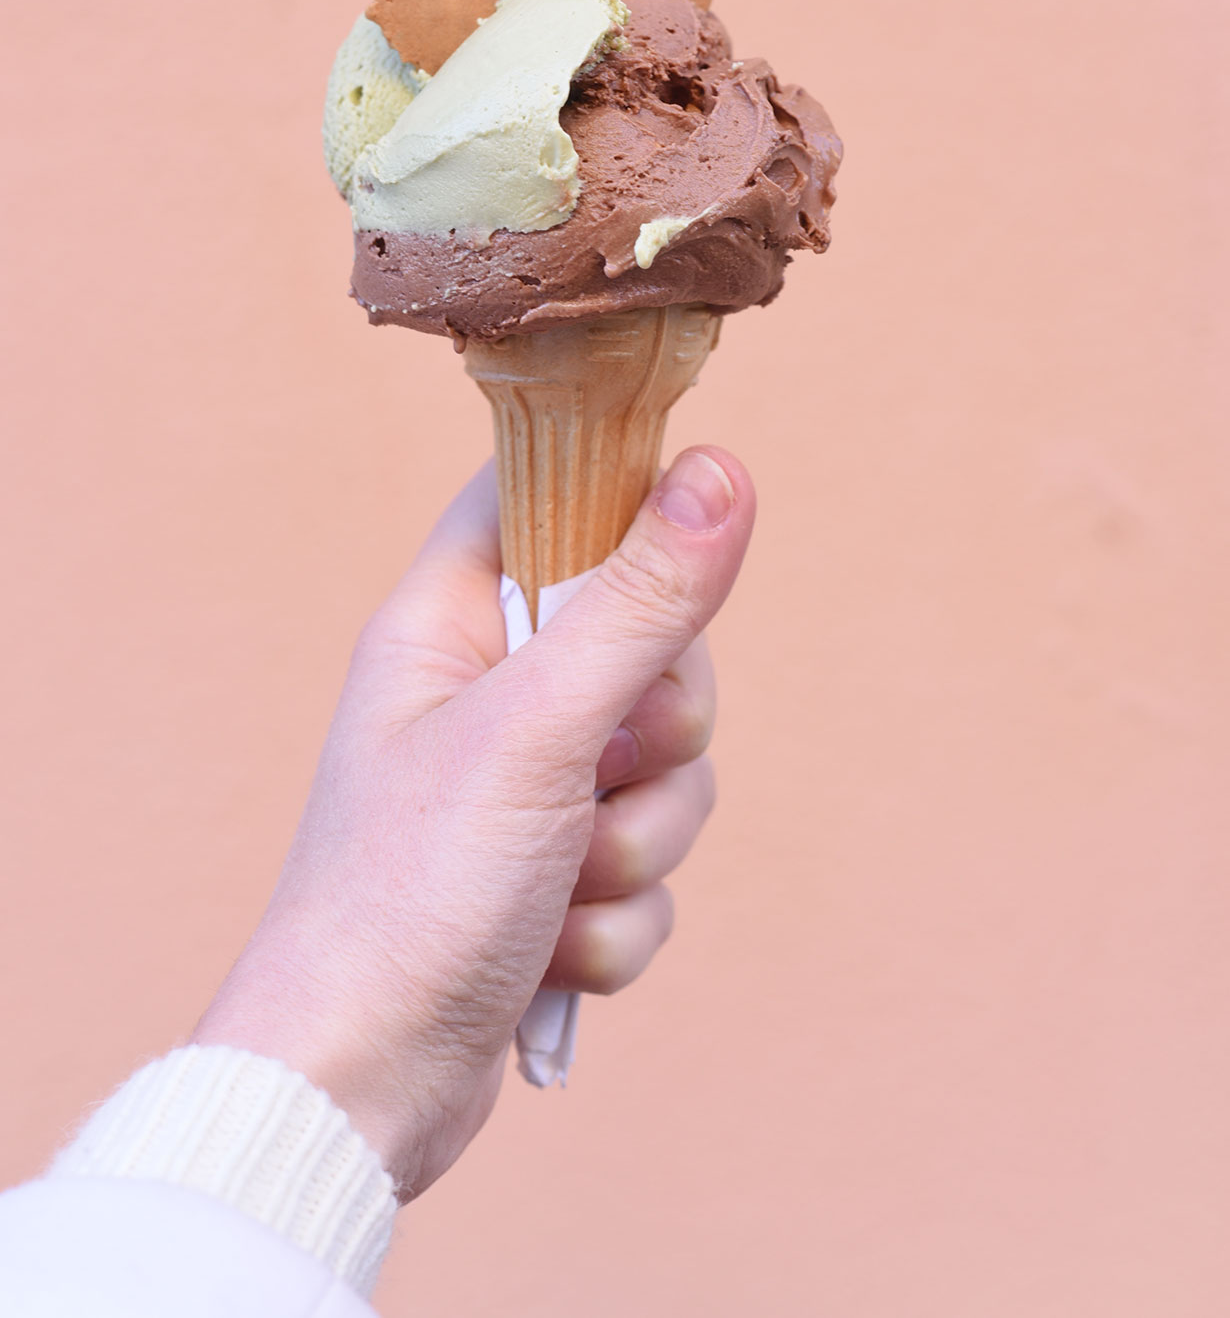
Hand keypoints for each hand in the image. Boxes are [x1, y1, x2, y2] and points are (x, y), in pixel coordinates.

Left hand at [195, 446, 754, 1198]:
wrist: (357, 1088)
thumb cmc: (408, 893)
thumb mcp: (537, 729)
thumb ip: (637, 601)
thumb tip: (721, 470)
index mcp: (449, 621)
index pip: (545, 494)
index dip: (621, 504)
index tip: (674, 556)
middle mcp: (486, 693)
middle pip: (644, 643)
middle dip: (655, 732)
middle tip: (600, 769)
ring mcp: (520, 790)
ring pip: (662, 769)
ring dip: (636, 843)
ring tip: (558, 887)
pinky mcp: (549, 877)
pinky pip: (646, 864)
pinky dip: (616, 916)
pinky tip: (549, 951)